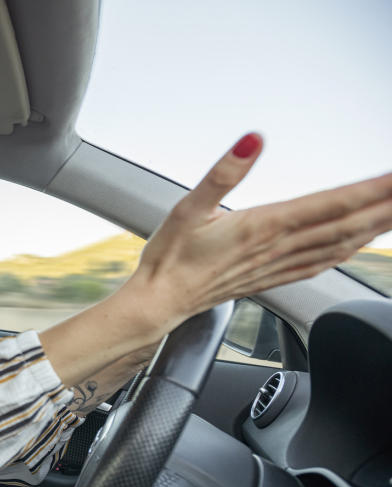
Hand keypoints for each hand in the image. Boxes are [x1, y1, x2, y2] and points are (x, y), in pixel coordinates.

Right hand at [134, 133, 391, 324]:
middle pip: (347, 224)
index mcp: (264, 227)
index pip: (331, 204)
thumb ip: (223, 174)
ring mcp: (277, 265)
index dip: (372, 188)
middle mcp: (278, 248)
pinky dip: (349, 251)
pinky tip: (359, 244)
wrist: (158, 303)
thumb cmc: (169, 259)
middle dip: (386, 205)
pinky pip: (321, 263)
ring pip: (341, 244)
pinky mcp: (270, 277)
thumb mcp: (186, 208)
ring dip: (375, 227)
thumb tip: (252, 141)